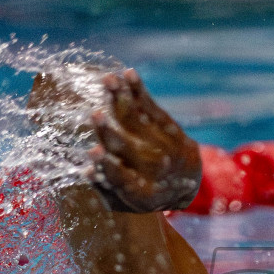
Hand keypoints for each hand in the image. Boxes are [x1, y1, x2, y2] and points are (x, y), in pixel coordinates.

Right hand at [87, 69, 201, 213]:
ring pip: (141, 122)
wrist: (186, 187)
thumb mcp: (125, 199)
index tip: (92, 153)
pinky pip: (155, 109)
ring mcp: (170, 151)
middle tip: (94, 115)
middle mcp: (158, 173)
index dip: (108, 167)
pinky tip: (128, 74)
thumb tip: (87, 169)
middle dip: (111, 132)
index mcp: (142, 194)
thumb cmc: (143, 194)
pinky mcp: (176, 132)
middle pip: (130, 149)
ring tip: (107, 80)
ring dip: (123, 99)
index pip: (122, 179)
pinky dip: (140, 92)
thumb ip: (107, 185)